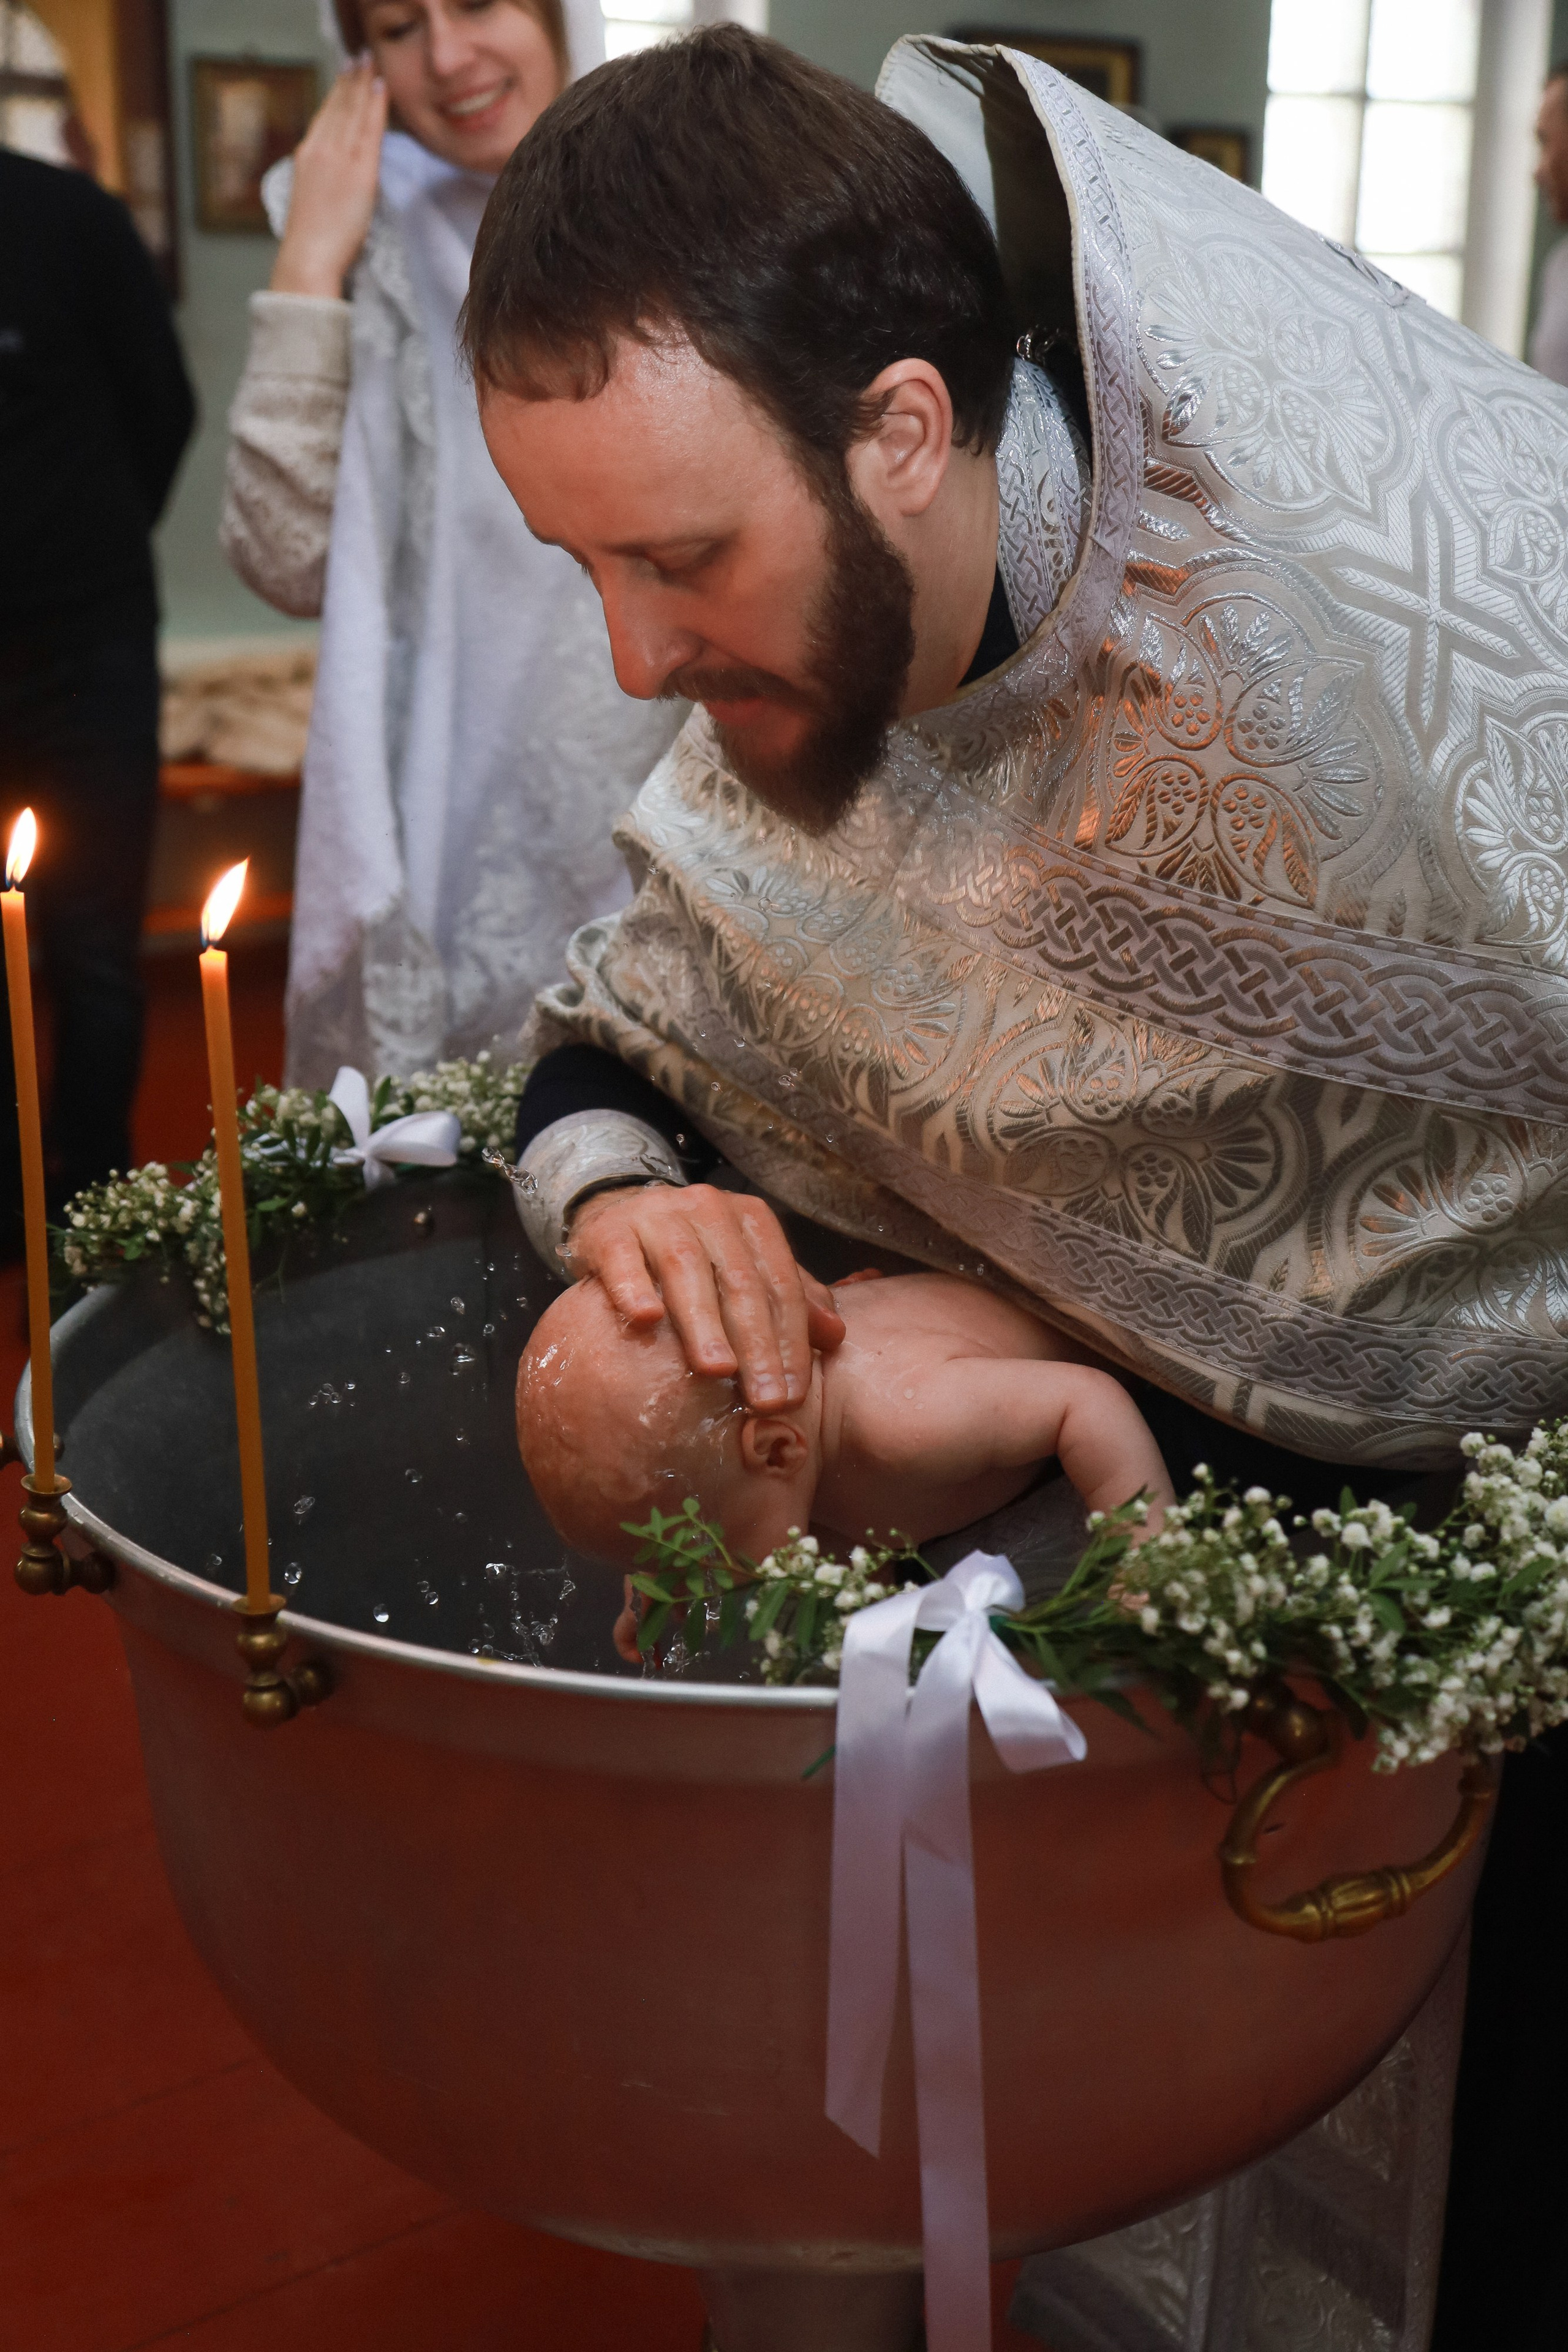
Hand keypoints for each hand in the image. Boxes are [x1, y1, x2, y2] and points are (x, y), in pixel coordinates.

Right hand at [270, 61, 387, 299]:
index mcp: (306, 156)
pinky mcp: (358, 171)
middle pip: (337, 107)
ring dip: (363, 84)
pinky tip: (382, 88)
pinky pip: (369, 130)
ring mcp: (338, 158)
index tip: (346, 77)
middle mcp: (319, 150)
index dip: (337, 94)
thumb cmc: (312, 242)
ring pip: (352, 111)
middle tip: (361, 58)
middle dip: (350, 80)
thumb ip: (325, 179)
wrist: (308, 256)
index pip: (325, 118)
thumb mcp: (312, 200)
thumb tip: (341, 176)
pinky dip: (376, 106)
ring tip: (372, 64)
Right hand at [567, 1184, 845, 1410]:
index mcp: (751, 1218)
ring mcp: (658, 1215)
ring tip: (719, 1370)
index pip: (780, 1283)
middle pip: (739, 1279)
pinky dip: (634, 1287)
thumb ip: (790, 1298)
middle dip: (757, 1343)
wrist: (622, 1215)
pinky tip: (646, 1320)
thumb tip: (835, 1336)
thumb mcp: (746, 1268)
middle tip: (765, 1398)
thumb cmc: (696, 1252)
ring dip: (704, 1321)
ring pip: (686, 1267)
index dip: (791, 1339)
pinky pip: (623, 1258)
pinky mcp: (610, 1229)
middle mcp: (709, 1208)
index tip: (795, 1394)